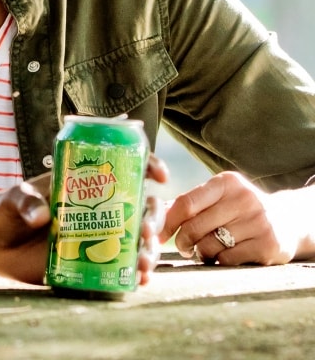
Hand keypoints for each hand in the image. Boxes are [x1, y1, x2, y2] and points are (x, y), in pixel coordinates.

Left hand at [0, 154, 168, 286]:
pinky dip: (135, 273)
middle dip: (153, 219)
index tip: (159, 176)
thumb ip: (24, 202)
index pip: (122, 166)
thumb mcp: (11, 200)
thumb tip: (42, 216)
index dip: (146, 165)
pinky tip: (140, 280)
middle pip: (139, 206)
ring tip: (145, 265)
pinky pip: (121, 267)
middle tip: (147, 233)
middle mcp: (96, 207)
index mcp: (83, 182)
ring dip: (149, 250)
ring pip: (136, 239)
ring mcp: (95, 235)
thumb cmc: (3, 213)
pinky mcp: (90, 262)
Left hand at [160, 171, 310, 265]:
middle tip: (183, 247)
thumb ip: (192, 203)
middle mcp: (244, 198)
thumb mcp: (220, 197)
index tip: (156, 234)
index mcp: (226, 182)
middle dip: (182, 241)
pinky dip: (220, 260)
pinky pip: (228, 259)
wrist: (288, 220)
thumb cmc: (240, 208)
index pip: (187, 202)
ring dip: (201, 252)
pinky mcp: (268, 244)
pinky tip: (224, 255)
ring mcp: (258, 221)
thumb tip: (156, 213)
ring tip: (205, 249)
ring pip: (210, 245)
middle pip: (195, 225)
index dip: (168, 221)